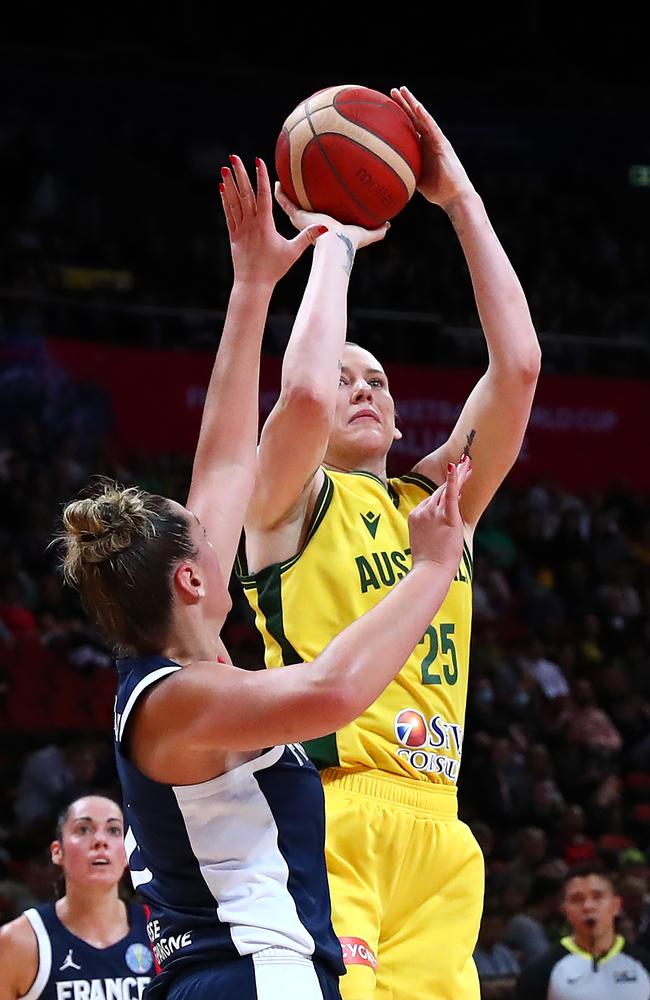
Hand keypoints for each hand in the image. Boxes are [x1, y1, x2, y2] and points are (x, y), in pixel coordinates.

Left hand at [220, 156, 326, 284]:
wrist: (253, 284)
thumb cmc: (275, 268)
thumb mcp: (293, 252)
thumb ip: (307, 237)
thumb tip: (326, 228)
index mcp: (265, 225)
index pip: (263, 196)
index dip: (260, 177)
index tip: (258, 161)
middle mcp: (250, 224)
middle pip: (245, 194)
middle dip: (240, 173)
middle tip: (234, 156)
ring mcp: (240, 229)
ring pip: (234, 201)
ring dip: (229, 183)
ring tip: (225, 167)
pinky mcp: (233, 235)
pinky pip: (228, 213)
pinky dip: (225, 199)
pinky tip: (222, 187)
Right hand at [274, 183, 389, 249]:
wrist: (336, 245)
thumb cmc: (350, 242)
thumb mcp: (366, 233)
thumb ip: (377, 230)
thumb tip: (388, 225)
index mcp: (325, 227)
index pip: (318, 216)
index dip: (316, 209)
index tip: (314, 199)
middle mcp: (311, 224)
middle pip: (303, 210)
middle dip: (299, 200)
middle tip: (294, 189)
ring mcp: (302, 220)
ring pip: (290, 206)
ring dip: (285, 195)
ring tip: (280, 183)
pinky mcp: (297, 217)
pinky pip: (285, 203)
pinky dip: (281, 194)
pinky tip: (277, 183)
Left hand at [390, 86, 474, 209]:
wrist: (454, 196)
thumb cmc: (437, 191)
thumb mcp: (415, 179)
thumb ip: (405, 171)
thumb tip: (386, 175)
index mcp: (423, 147)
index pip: (410, 128)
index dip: (400, 116)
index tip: (388, 106)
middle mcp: (429, 140)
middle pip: (415, 118)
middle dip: (404, 104)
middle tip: (393, 90)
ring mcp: (436, 140)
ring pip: (423, 117)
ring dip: (413, 103)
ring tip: (403, 90)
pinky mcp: (442, 145)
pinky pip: (432, 128)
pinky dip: (425, 117)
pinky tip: (417, 106)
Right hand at [408, 456, 470, 569]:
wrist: (430, 570)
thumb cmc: (428, 561)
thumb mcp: (424, 541)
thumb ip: (430, 529)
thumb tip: (439, 526)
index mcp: (415, 515)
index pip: (431, 500)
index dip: (444, 493)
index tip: (457, 487)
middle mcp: (423, 511)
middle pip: (439, 491)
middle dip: (454, 478)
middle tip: (464, 464)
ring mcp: (433, 513)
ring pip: (446, 489)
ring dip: (459, 475)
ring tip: (468, 463)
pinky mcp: (447, 517)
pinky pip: (449, 494)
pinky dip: (454, 480)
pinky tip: (457, 468)